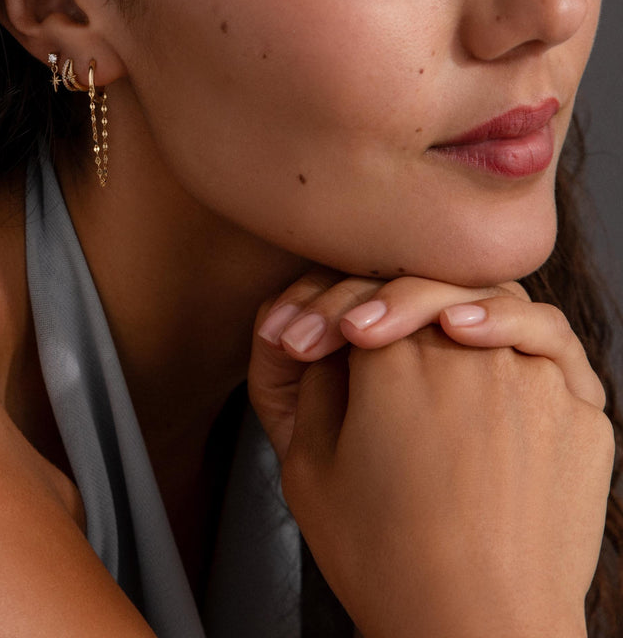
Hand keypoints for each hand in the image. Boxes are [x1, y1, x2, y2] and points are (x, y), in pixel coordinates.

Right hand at [280, 329, 612, 637]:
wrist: (478, 631)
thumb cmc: (384, 558)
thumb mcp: (307, 468)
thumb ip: (314, 386)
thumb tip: (332, 341)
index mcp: (392, 358)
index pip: (359, 298)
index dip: (332, 315)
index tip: (314, 343)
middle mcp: (467, 351)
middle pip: (426, 286)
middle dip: (387, 301)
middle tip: (365, 334)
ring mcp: (534, 378)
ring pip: (497, 297)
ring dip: (460, 299)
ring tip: (439, 324)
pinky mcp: (582, 412)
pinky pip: (554, 346)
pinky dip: (522, 331)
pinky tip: (493, 346)